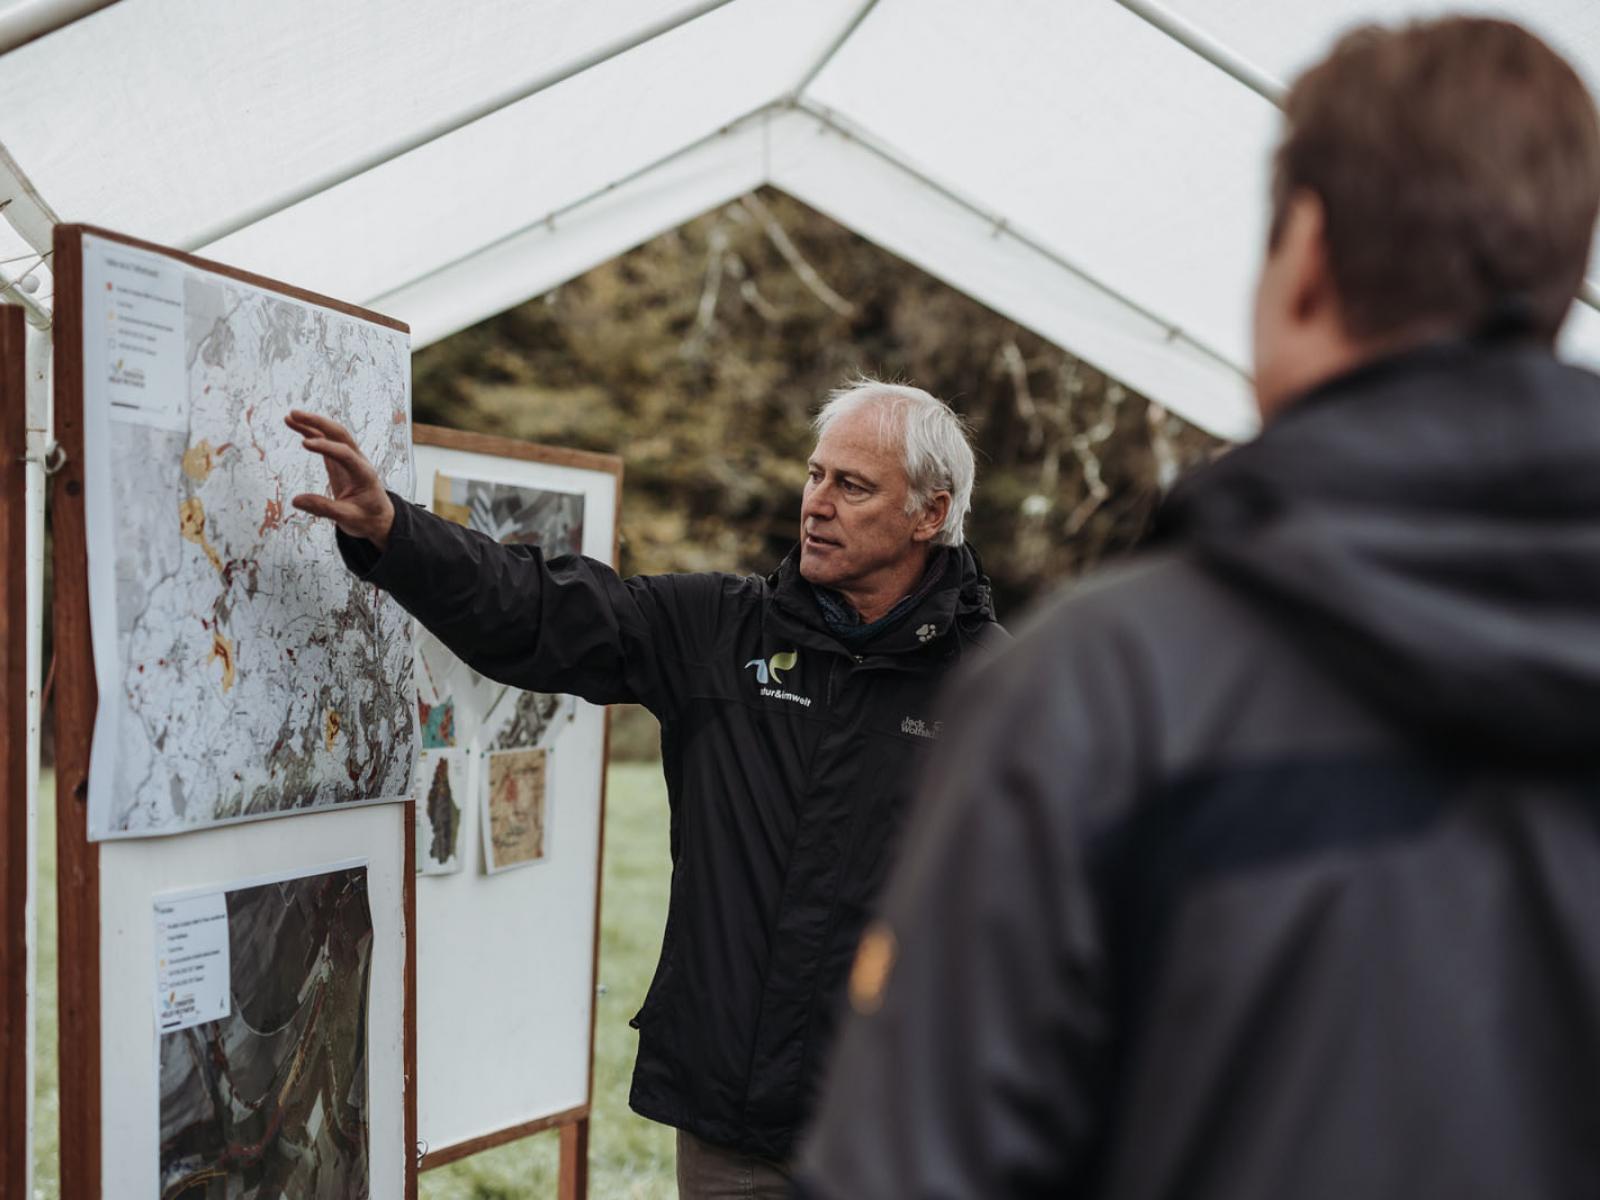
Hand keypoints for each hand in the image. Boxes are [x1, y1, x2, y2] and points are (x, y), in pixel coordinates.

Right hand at [286, 410, 396, 551]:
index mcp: (364, 474)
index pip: (346, 454)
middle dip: (319, 422)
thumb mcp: (347, 519)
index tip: (304, 443)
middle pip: (340, 434)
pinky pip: (326, 441)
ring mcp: (350, 458)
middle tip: (295, 415)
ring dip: (313, 423)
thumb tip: (295, 501)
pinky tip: (295, 426)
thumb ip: (323, 509)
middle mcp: (359, 461)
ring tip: (290, 417)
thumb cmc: (366, 519)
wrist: (378, 518)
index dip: (326, 448)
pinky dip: (311, 432)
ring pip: (333, 434)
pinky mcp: (340, 461)